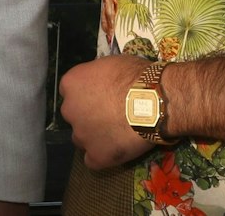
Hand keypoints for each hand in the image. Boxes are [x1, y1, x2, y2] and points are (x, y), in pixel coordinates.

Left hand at [60, 53, 156, 169]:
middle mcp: (69, 110)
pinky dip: (103, 156)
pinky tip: (117, 149)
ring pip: (81, 138)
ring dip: (94, 136)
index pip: (71, 91)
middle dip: (88, 116)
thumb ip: (98, 77)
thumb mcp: (110, 64)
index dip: (87, 95)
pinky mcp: (96, 156)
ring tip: (116, 134)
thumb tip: (101, 83)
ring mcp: (81, 135)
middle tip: (110, 115)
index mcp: (71, 84)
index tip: (101, 97)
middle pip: (74, 115)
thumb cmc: (135, 77)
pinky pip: (93, 160)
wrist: (154, 102)